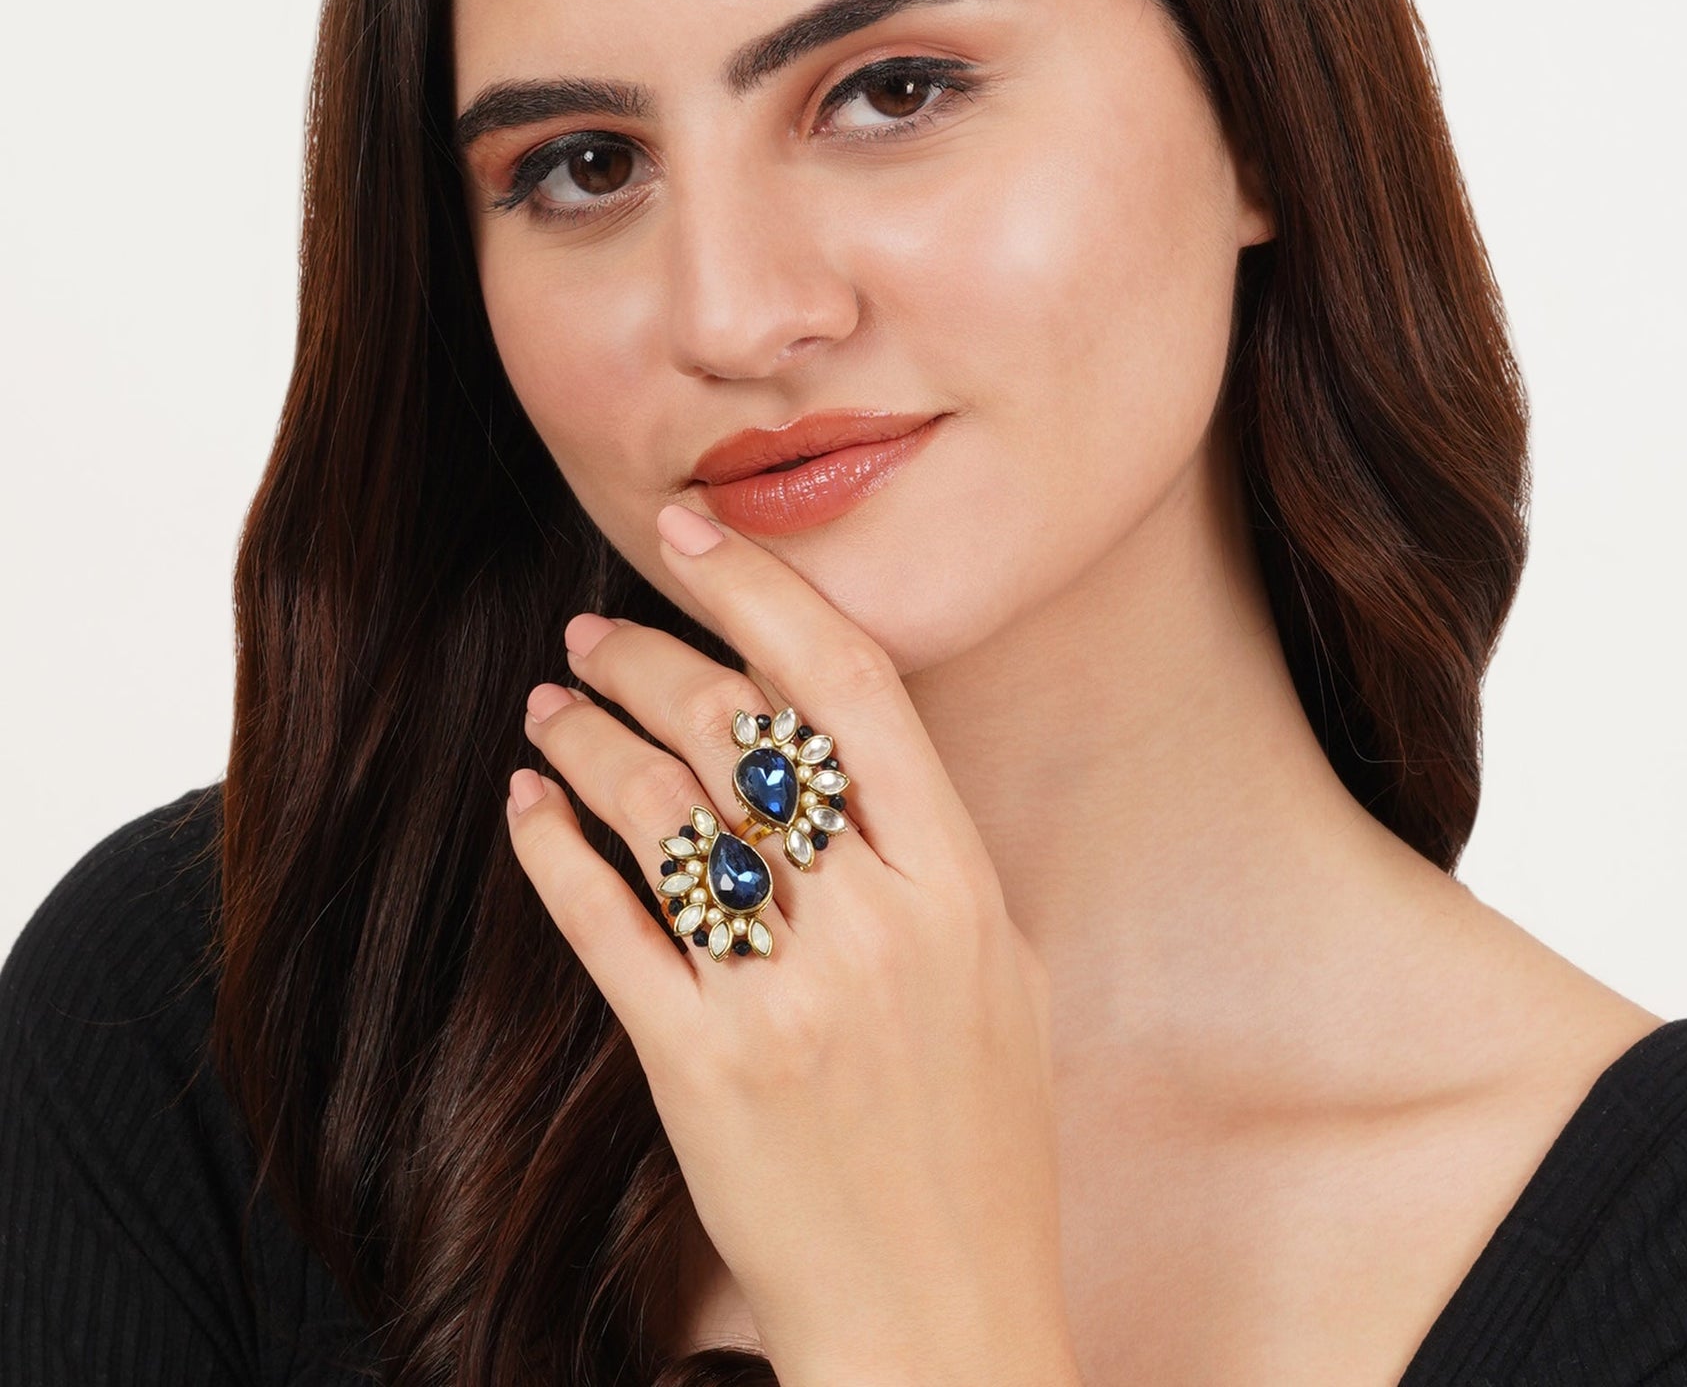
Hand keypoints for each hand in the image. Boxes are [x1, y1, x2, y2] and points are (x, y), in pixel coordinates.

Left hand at [505, 501, 1081, 1386]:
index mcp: (960, 887)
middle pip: (742, 732)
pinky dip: (556, 847)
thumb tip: (848, 748)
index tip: (690, 534)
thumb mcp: (1002, 975)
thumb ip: (933, 858)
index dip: (763, 591)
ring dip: (592, 737)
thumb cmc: (980, 1144)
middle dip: (652, 657)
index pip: (855, 687)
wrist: (940, 1319)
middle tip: (594, 631)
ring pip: (662, 812)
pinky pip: (607, 925)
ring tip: (550, 704)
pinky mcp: (700, 1068)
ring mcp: (787, 998)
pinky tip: (529, 802)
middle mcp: (878, 925)